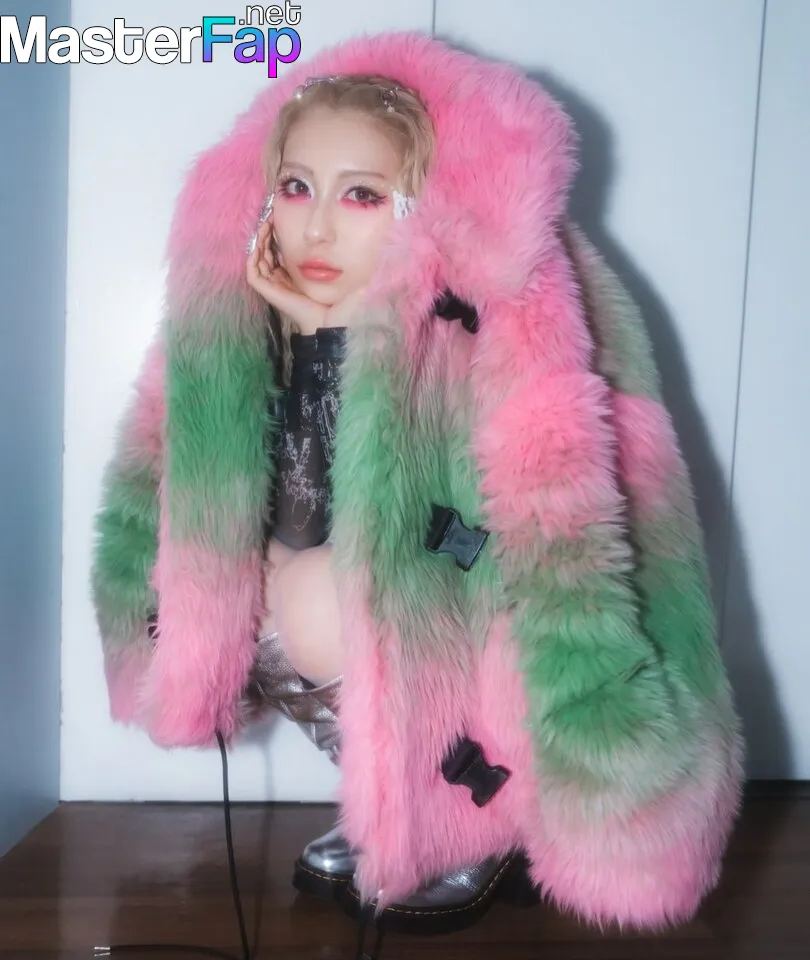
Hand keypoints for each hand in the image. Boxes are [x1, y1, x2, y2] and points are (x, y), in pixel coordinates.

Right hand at [246, 220, 368, 331]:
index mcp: (296, 277)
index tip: (284, 218)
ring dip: (260, 241)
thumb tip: (369, 245)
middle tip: (273, 216)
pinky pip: (253, 273)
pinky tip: (261, 243)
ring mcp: (275, 286)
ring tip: (267, 224)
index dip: (280, 235)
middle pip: (267, 252)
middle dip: (268, 234)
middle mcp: (283, 280)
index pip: (282, 251)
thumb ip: (348, 261)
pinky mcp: (269, 292)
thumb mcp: (344, 276)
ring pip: (258, 260)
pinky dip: (253, 258)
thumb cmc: (341, 305)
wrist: (334, 324)